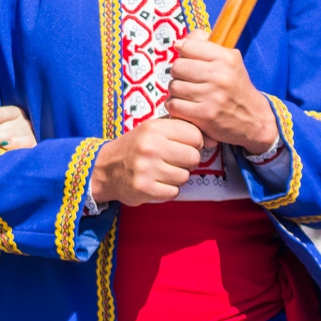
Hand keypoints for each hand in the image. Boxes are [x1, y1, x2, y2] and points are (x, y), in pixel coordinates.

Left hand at [0, 100, 36, 149]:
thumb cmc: (8, 134)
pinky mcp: (34, 144)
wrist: (29, 149)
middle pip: (1, 127)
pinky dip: (14, 143)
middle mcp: (23, 120)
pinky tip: (4, 146)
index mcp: (14, 112)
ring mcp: (30, 132)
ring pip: (9, 134)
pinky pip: (24, 142)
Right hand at [88, 117, 203, 206]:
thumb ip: (183, 129)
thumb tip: (215, 139)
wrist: (106, 168)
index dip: (194, 143)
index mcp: (155, 128)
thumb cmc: (137, 147)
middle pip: (194, 157)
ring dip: (178, 177)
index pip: (195, 136)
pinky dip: (168, 190)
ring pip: (185, 177)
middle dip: (188, 162)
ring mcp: (147, 169)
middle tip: (174, 161)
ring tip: (163, 171)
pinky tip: (157, 182)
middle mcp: (151, 146)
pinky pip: (174, 192)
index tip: (183, 146)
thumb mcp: (154, 129)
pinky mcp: (145, 188)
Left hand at [167, 32, 278, 154]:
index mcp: (226, 58)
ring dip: (177, 92)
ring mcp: (212, 96)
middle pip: (178, 67)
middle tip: (189, 80)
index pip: (188, 47)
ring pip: (174, 86)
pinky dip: (176, 107)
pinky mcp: (205, 115)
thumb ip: (204, 45)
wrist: (254, 120)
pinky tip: (186, 107)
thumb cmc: (235, 87)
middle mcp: (220, 76)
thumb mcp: (229, 60)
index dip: (185, 55)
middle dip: (179, 74)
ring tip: (189, 94)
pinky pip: (174, 105)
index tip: (191, 62)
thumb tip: (178, 44)